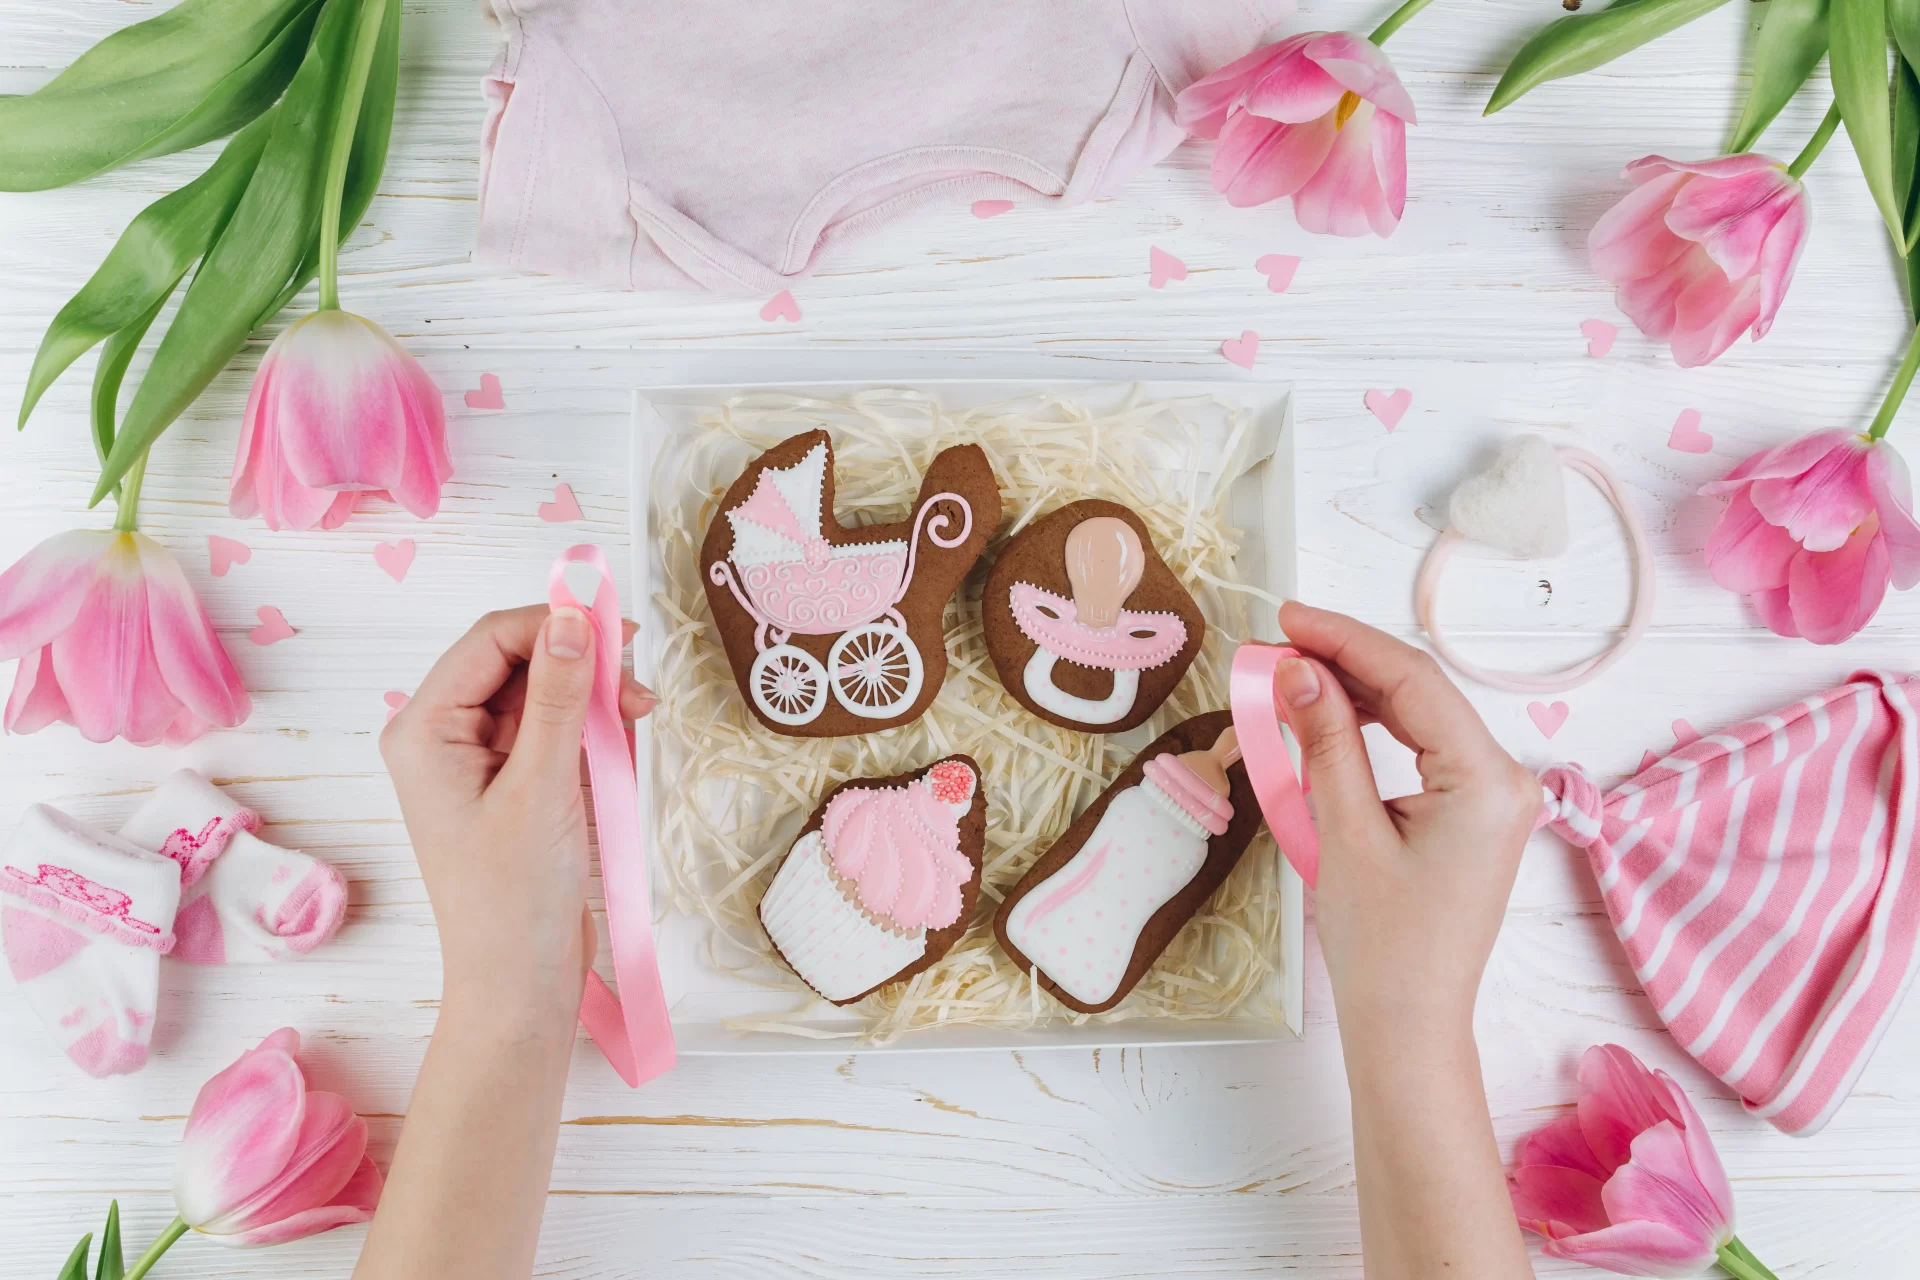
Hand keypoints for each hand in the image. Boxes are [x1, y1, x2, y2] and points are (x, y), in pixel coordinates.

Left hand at [380, 605, 655, 1020]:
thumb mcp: (542, 789)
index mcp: (424, 730)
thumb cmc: (514, 901)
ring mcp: (477, 762)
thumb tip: (574, 618)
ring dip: (592, 700)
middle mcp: (443, 737)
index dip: (556, 623)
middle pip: (519, 662)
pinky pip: (553, 733)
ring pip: (543, 695)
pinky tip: (620, 750)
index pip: (492, 639)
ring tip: (637, 721)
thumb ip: (558, 698)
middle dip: (581, 665)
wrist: (519, 985)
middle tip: (638, 688)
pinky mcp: (511, 786)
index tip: (620, 630)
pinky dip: (591, 734)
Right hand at [1275, 601, 1538, 1037]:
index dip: (1346, 639)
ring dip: (1356, 691)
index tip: (1289, 617)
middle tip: (1277, 643)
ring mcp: (1494, 796)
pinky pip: (1422, 747)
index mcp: (1487, 781)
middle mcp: (1505, 779)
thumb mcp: (1345, 834)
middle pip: (1420, 690)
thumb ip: (1326, 741)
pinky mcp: (1474, 813)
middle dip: (1346, 660)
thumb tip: (1299, 669)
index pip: (1412, 681)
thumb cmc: (1384, 946)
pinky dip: (1373, 727)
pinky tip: (1328, 717)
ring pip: (1419, 714)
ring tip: (1291, 678)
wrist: (1410, 1024)